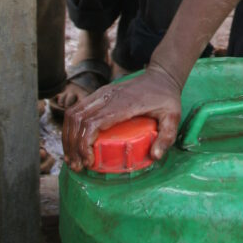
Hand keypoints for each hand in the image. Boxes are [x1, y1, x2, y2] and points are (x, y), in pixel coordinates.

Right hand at [62, 62, 182, 171]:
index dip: (85, 144)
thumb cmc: (166, 97)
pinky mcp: (99, 94)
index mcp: (124, 103)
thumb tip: (155, 156)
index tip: (89, 162)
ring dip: (68, 137)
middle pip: (78, 119)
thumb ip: (167, 137)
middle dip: (73, 145)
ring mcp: (102, 93)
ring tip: (72, 159)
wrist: (161, 76)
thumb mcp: (173, 117)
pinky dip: (71, 128)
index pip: (94, 122)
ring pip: (73, 113)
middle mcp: (108, 96)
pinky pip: (77, 109)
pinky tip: (74, 144)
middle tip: (78, 166)